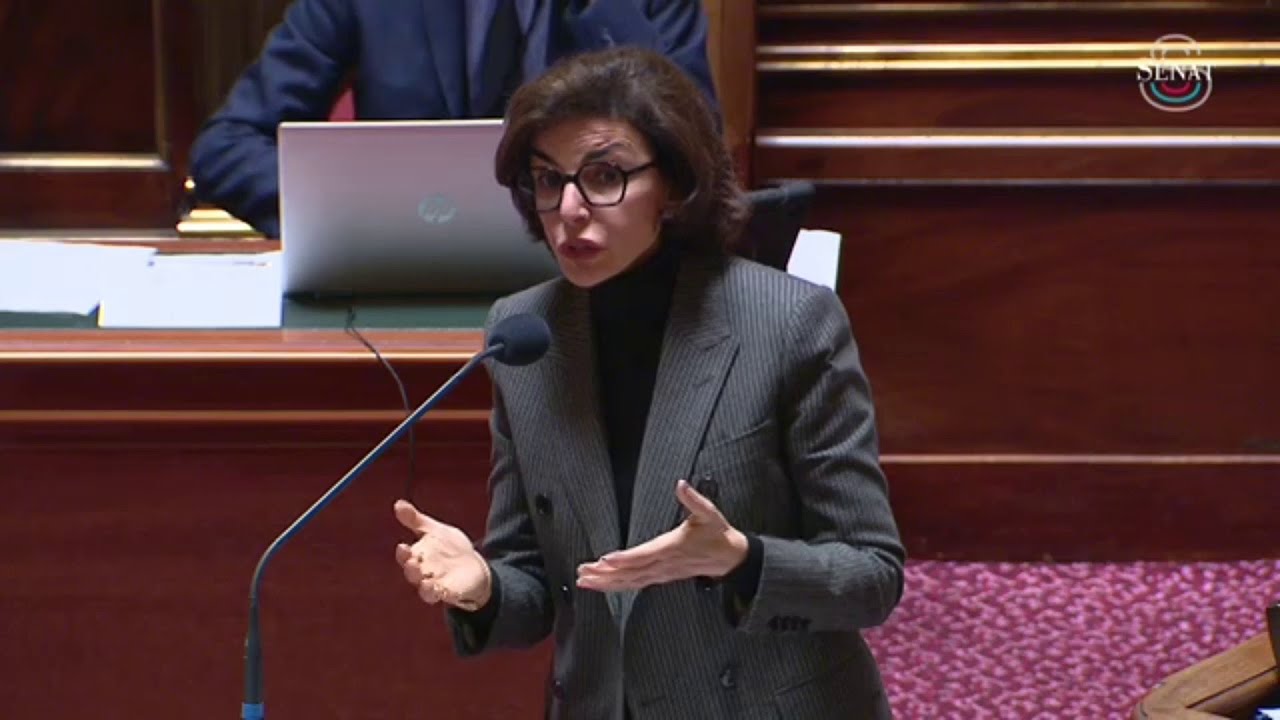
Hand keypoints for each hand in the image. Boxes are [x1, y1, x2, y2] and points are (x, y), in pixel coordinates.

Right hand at [393, 500, 491, 610]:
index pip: (405, 557)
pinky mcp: (451, 593)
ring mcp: (436, 584)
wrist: (472, 564)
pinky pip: (445, 597)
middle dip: (411, 570)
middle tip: (413, 563)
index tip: (403, 546)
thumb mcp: (434, 530)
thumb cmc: (448, 547)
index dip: (403, 554)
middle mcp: (423, 573)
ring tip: (426, 582)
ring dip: (424, 587)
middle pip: (413, 574)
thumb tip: (398, 504)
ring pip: (426, 590)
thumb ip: (415, 520)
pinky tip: (445, 591)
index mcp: (417, 557)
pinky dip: (444, 595)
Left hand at [576, 479, 747, 591]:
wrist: (730, 558)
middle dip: (605, 574)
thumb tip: (681, 484)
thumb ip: (694, 499)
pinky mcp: (661, 577)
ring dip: (607, 582)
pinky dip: (618, 585)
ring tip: (585, 579)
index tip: (605, 560)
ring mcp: (662, 573)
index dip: (625, 558)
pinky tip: (603, 584)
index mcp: (672, 547)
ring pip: (630, 581)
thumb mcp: (709, 513)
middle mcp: (664, 564)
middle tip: (583, 572)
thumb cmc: (718, 534)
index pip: (644, 555)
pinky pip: (636, 584)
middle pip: (630, 572)